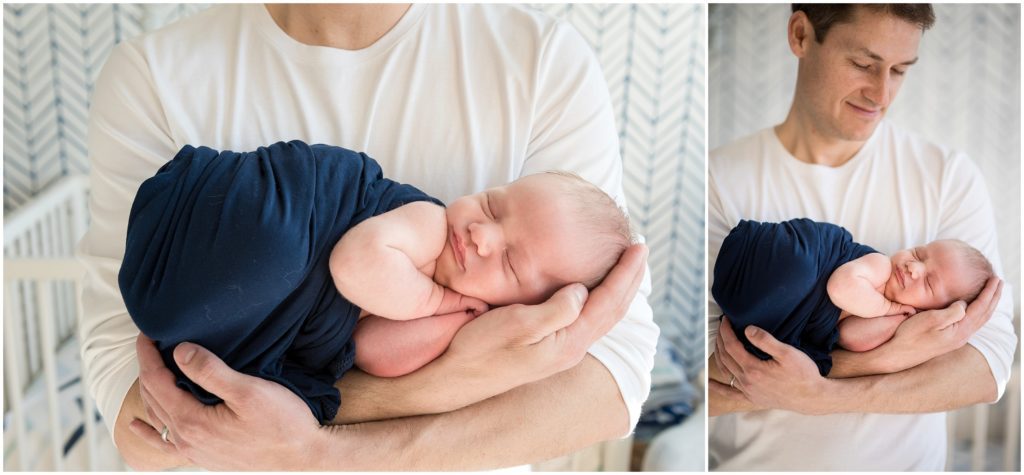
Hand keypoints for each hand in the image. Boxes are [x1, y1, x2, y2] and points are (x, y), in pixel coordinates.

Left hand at [131, 334, 326, 469]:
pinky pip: (165, 444)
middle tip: (149, 344)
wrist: (303, 457)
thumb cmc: (283, 424)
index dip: (148, 356)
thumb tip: (179, 351)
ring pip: (158, 417)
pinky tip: (138, 426)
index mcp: (192, 421)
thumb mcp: (249, 390)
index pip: (157, 382)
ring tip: (148, 370)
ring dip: (149, 392)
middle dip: (147, 368)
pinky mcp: (205, 456)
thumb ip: (211, 371)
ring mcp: (194, 451)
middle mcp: (186, 439)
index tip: (146, 335)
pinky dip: (149, 432)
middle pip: (153, 398)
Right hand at [426, 244, 647, 410]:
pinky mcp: (548, 350)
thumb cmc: (480, 349)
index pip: (608, 301)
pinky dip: (599, 300)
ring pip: (601, 317)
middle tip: (641, 251)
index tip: (639, 247)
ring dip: (617, 290)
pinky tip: (594, 292)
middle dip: (629, 280)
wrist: (455, 378)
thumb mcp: (517, 324)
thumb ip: (556, 310)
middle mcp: (570, 349)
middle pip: (612, 311)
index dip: (626, 273)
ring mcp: (560, 352)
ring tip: (627, 268)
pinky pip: (586, 320)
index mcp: (568, 342)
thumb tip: (582, 291)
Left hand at [715, 316, 832, 414]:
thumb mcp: (788, 353)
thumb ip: (766, 340)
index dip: (725, 331)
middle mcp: (747, 381)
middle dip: (721, 339)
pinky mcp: (752, 398)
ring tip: (717, 341)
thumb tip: (747, 329)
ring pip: (725, 371)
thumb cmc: (803, 374)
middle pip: (725, 356)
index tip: (725, 319)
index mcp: (753, 369)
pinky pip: (730, 393)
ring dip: (718, 355)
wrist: (812, 398)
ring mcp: (748, 391)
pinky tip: (708, 384)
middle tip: (721, 326)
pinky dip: (717, 388)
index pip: (731, 346)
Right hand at [874, 277, 1002, 372]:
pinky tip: (975, 309)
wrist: (898, 354)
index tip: (996, 279)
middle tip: (1000, 282)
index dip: (989, 292)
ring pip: (979, 319)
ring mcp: (956, 339)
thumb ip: (952, 312)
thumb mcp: (930, 320)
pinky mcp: (950, 339)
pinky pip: (972, 323)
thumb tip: (964, 304)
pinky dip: (979, 312)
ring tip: (993, 294)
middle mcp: (962, 336)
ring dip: (988, 305)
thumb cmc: (911, 335)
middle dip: (994, 297)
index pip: (980, 307)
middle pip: (985, 314)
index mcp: (960, 330)